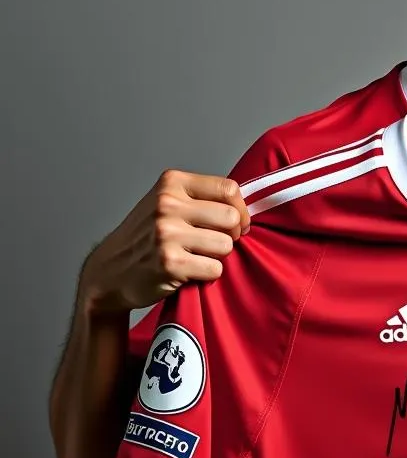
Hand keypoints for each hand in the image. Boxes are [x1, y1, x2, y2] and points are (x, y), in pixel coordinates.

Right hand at [79, 170, 249, 317]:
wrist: (109, 272)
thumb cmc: (146, 236)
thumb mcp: (166, 202)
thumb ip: (201, 198)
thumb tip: (245, 206)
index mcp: (171, 183)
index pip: (228, 188)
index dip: (241, 208)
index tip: (238, 222)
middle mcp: (168, 204)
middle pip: (232, 218)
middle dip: (232, 234)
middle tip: (217, 242)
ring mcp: (167, 234)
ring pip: (226, 245)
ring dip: (218, 256)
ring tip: (197, 256)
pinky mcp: (170, 263)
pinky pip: (215, 268)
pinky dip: (208, 274)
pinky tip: (190, 271)